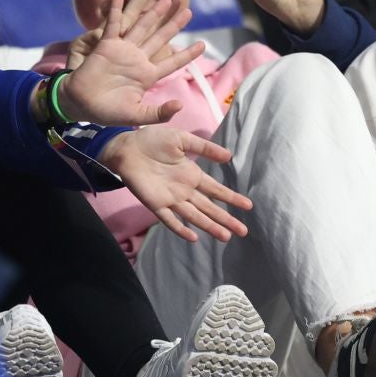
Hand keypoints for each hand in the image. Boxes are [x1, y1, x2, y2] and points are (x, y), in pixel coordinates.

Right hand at [60, 0, 207, 125]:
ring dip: (153, 12)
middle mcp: (137, 59)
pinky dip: (116, 7)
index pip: (172, 62)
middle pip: (160, 37)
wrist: (81, 104)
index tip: (202, 45)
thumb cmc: (107, 112)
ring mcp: (122, 50)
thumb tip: (180, 106)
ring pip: (141, 26)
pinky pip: (113, 23)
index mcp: (147, 75)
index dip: (187, 54)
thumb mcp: (137, 115)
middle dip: (174, 24)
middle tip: (188, 10)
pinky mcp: (106, 45)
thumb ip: (159, 113)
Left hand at [101, 127, 251, 241]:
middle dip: (226, 219)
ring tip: (226, 237)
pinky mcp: (155, 204)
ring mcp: (171, 199)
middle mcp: (185, 190)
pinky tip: (193, 237)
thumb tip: (229, 156)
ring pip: (195, 216)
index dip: (232, 198)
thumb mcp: (182, 139)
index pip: (216, 190)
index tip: (248, 206)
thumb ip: (204, 148)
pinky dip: (180, 229)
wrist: (127, 146)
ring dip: (210, 226)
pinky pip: (169, 219)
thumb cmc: (153, 140)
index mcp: (192, 175)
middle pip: (210, 208)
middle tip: (243, 231)